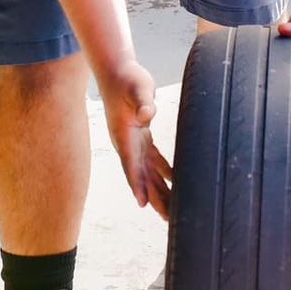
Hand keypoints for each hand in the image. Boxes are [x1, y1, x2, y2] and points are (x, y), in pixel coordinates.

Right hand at [97, 57, 173, 220]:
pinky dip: (163, 172)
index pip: (131, 165)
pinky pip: (154, 160)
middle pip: (142, 176)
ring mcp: (134, 141)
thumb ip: (143, 102)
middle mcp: (127, 143)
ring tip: (171, 210)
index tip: (142, 204)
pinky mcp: (142, 135)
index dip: (137, 184)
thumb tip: (146, 115)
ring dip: (159, 190)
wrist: (116, 70)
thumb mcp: (138, 87)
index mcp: (124, 136)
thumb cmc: (127, 78)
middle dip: (154, 198)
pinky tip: (174, 182)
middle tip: (167, 219)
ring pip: (148, 172)